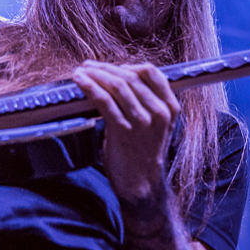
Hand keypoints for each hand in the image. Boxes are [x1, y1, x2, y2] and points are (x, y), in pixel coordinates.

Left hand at [72, 61, 180, 197]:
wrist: (141, 184)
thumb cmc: (143, 152)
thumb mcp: (157, 125)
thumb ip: (147, 102)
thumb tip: (121, 79)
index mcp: (170, 107)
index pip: (151, 72)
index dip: (129, 66)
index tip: (112, 68)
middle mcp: (159, 112)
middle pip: (130, 76)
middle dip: (105, 68)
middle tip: (88, 66)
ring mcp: (141, 122)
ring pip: (117, 86)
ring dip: (95, 75)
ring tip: (80, 72)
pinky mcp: (123, 130)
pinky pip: (104, 101)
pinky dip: (90, 87)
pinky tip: (80, 82)